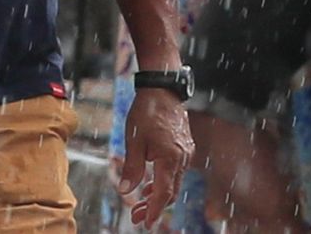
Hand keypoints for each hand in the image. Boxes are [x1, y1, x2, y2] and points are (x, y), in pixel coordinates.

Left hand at [119, 88, 193, 229]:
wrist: (163, 91)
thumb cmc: (146, 113)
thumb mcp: (134, 140)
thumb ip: (132, 167)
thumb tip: (124, 190)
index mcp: (170, 159)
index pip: (164, 192)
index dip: (155, 210)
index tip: (146, 222)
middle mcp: (182, 159)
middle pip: (170, 191)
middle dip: (154, 207)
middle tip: (137, 217)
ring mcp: (185, 154)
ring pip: (173, 183)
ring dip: (157, 196)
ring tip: (139, 205)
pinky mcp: (183, 148)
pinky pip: (175, 172)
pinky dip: (162, 182)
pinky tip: (149, 186)